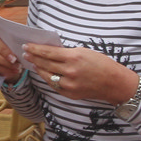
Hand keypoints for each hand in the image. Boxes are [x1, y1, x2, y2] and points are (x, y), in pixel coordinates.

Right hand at [0, 7, 22, 80]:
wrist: (16, 68)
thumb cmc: (19, 52)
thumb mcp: (23, 44)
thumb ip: (22, 38)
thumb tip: (30, 34)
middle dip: (4, 50)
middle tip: (14, 58)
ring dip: (4, 62)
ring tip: (17, 67)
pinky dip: (3, 69)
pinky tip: (11, 72)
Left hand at [20, 42, 134, 103]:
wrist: (114, 83)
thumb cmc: (102, 64)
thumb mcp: (85, 52)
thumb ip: (67, 53)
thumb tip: (51, 52)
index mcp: (73, 57)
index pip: (48, 52)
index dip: (36, 49)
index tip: (27, 46)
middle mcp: (69, 71)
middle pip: (45, 64)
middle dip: (33, 57)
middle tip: (25, 53)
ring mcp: (69, 84)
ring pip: (47, 76)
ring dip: (38, 68)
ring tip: (32, 62)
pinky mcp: (70, 94)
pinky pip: (54, 85)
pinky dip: (48, 78)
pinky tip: (43, 73)